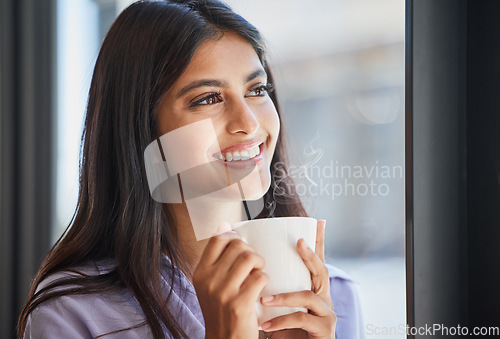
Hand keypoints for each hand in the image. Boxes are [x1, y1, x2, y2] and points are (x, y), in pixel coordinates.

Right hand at [193, 223, 268, 338]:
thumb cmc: (221, 310)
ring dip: (260, 263)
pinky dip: (264, 279)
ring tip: (258, 272)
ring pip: (250, 258)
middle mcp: (209, 280)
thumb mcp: (209, 284)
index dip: (234, 237)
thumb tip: (224, 225)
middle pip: (238, 246)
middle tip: (253, 264)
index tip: (240, 246)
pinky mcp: (240, 303)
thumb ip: (216, 258)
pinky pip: (260, 277)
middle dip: (251, 251)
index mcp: (200, 273)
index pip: (218, 238)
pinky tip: (260, 288)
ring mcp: (223, 292)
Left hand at [259, 220, 335, 338]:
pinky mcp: (324, 330)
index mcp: (313, 290)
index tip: (320, 222)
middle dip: (311, 255)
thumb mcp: (278, 307)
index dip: (319, 243)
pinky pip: (302, 320)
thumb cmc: (284, 332)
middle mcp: (323, 298)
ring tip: (263, 299)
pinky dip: (281, 321)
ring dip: (284, 297)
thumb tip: (248, 266)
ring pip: (308, 297)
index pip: (317, 263)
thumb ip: (270, 288)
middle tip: (298, 242)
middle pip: (322, 272)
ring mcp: (326, 314)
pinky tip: (265, 325)